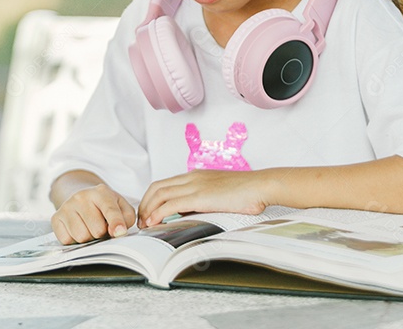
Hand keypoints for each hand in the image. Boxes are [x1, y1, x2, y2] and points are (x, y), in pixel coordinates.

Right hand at [52, 183, 136, 244]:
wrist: (82, 199)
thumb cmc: (105, 206)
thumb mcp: (121, 206)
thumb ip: (126, 218)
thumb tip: (118, 232)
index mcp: (101, 192)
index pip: (110, 209)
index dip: (116, 222)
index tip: (119, 232)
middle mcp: (81, 197)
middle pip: (97, 229)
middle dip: (101, 233)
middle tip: (100, 226)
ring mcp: (67, 206)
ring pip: (81, 237)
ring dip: (88, 238)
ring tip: (89, 228)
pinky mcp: (56, 218)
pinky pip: (67, 240)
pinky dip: (73, 240)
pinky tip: (77, 229)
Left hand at [137, 170, 274, 227]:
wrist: (261, 186)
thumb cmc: (246, 193)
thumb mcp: (219, 195)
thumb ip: (204, 201)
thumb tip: (191, 215)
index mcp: (196, 176)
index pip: (164, 184)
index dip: (151, 199)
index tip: (148, 213)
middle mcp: (191, 178)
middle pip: (156, 187)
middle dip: (144, 205)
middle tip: (141, 222)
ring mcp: (195, 185)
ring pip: (160, 195)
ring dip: (148, 210)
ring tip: (144, 225)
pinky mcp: (199, 196)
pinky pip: (171, 204)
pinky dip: (158, 214)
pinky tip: (154, 223)